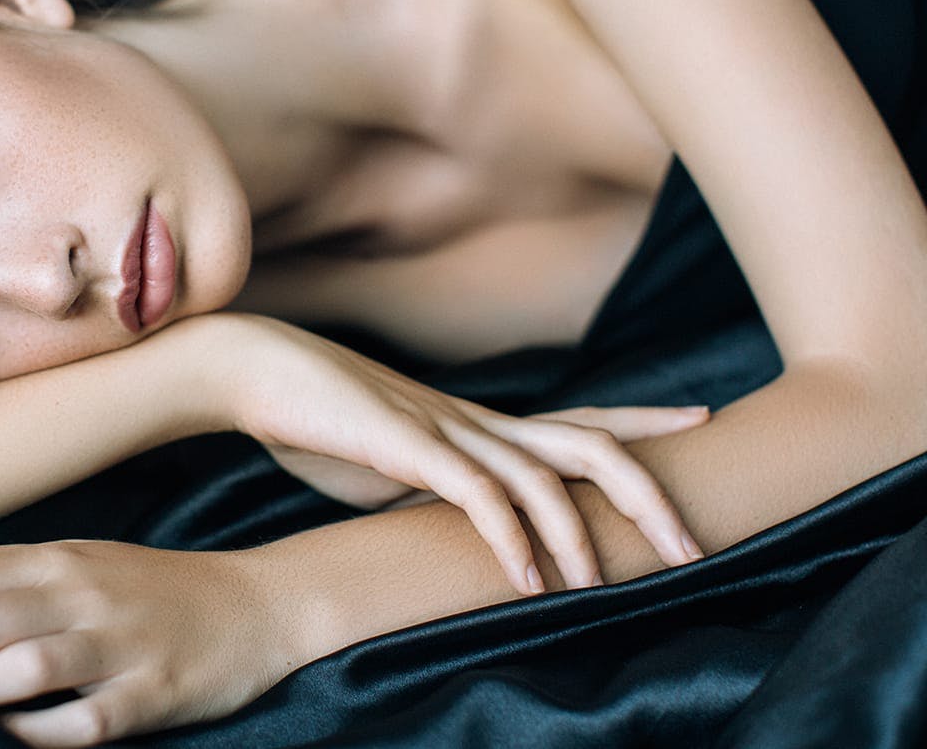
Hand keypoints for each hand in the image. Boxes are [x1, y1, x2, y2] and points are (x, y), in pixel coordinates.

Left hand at [0, 541, 292, 747]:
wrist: (256, 607)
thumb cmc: (158, 589)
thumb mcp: (88, 559)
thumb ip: (19, 567)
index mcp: (60, 560)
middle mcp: (84, 596)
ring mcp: (120, 647)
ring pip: (19, 668)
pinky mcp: (152, 695)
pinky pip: (82, 722)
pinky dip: (32, 732)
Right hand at [203, 315, 707, 592]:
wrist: (255, 369)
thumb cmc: (316, 418)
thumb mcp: (389, 463)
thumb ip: (433, 488)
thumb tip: (463, 519)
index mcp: (477, 423)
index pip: (578, 420)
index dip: (642, 421)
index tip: (701, 420)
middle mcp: (476, 421)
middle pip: (586, 444)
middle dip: (647, 490)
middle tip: (692, 543)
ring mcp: (444, 429)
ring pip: (540, 474)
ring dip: (578, 533)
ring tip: (601, 587)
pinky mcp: (404, 446)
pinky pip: (475, 493)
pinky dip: (509, 537)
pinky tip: (526, 579)